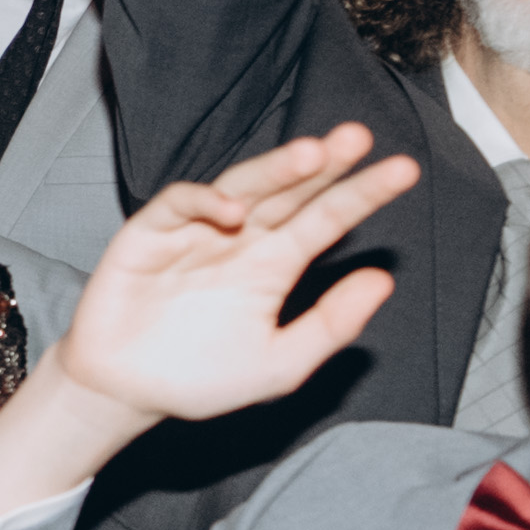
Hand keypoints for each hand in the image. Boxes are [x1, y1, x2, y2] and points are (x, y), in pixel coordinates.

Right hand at [43, 127, 417, 426]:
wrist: (126, 393)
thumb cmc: (202, 379)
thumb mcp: (280, 364)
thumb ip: (331, 325)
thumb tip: (381, 280)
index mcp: (274, 266)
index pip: (326, 219)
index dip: (362, 194)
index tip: (402, 170)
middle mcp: (242, 239)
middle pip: (290, 191)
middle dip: (323, 164)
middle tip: (359, 137)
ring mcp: (198, 231)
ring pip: (244, 186)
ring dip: (276, 168)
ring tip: (312, 153)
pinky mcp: (152, 231)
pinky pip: (181, 203)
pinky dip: (205, 200)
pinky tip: (232, 210)